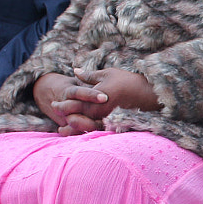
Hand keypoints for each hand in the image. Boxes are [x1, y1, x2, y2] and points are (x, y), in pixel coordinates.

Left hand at [34, 68, 155, 135]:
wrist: (148, 96)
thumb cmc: (127, 82)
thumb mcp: (107, 74)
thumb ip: (90, 75)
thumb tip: (75, 70)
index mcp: (95, 97)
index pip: (73, 102)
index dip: (62, 104)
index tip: (55, 104)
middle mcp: (98, 110)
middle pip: (74, 116)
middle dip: (63, 115)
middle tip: (56, 115)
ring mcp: (104, 119)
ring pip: (82, 126)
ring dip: (71, 127)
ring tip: (62, 129)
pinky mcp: (111, 125)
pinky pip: (94, 130)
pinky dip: (84, 131)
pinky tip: (79, 132)